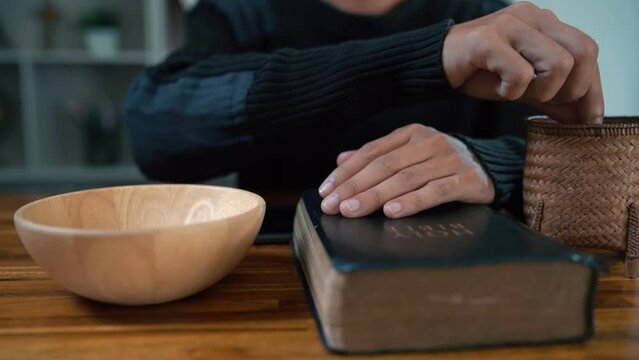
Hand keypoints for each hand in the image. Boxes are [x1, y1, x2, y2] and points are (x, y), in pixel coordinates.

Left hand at [318, 124, 494, 217]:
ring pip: (405, 179)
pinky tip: (392, 212)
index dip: (346, 172)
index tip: (326, 191)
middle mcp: (428, 142)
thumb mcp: (410, 152)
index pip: (371, 152)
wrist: (493, 165)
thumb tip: (340, 159)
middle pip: (384, 166)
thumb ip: (378, 155)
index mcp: (411, 133)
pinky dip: (412, 202)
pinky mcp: (466, 179)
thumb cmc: (442, 163)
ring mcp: (449, 159)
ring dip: (375, 196)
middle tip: (333, 206)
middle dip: (354, 187)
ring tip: (353, 210)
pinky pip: (435, 191)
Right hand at [443, 1, 602, 123]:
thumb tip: (582, 117)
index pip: (587, 51)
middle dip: (571, 90)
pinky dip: (512, 92)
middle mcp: (532, 16)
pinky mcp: (487, 39)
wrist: (435, 66)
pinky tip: (498, 90)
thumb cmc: (478, 71)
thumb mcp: (523, 87)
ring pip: (558, 63)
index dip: (593, 89)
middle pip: (582, 53)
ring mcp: (510, 24)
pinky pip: (520, 74)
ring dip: (540, 91)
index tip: (590, 119)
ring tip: (516, 94)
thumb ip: (553, 97)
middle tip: (545, 103)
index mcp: (545, 23)